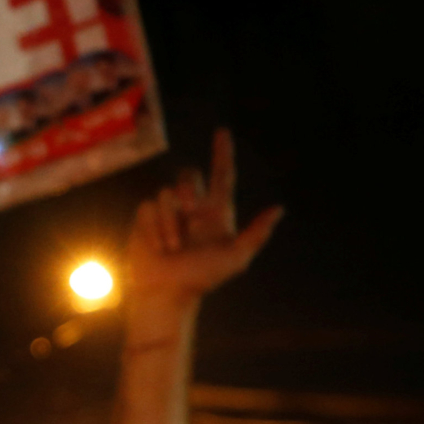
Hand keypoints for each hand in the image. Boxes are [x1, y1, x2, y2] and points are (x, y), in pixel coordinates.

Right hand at [123, 129, 280, 305]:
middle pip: (189, 175)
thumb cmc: (202, 277)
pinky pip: (148, 206)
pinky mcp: (145, 218)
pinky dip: (153, 228)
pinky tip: (157, 246)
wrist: (166, 291)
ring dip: (171, 223)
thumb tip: (279, 209)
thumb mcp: (236, 257)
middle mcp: (192, 208)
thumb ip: (257, 233)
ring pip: (166, 193)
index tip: (222, 132)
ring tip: (172, 247)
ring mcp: (167, 212)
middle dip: (188, 189)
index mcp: (216, 212)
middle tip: (190, 210)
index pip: (222, 176)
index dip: (222, 154)